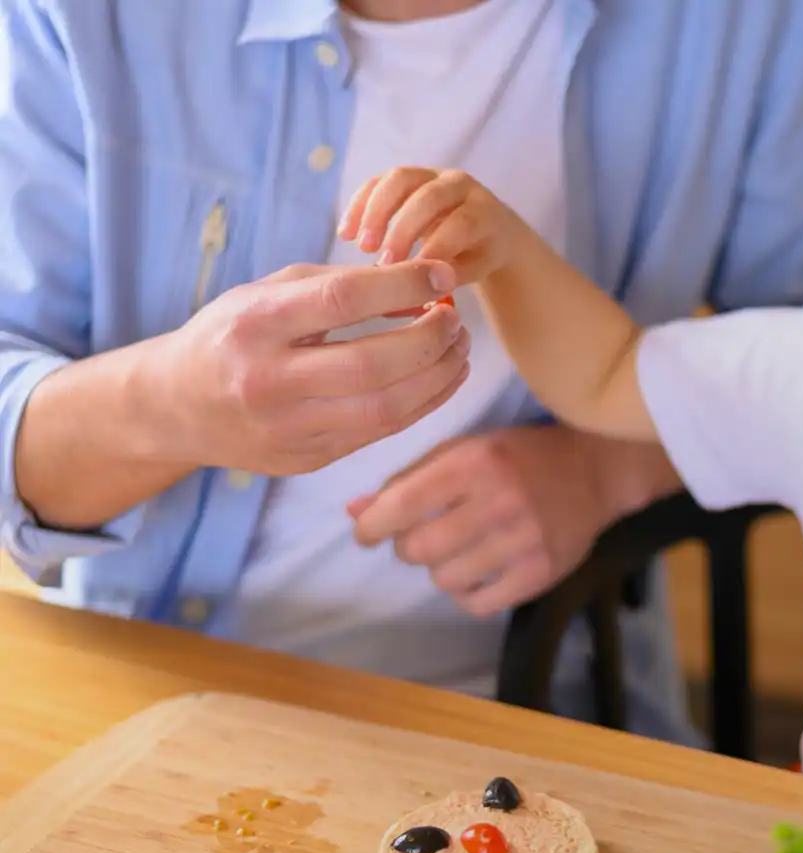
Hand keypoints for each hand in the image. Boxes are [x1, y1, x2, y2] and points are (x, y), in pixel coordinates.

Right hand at [152, 259, 471, 475]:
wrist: (175, 406)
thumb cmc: (233, 335)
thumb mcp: (266, 294)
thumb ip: (338, 285)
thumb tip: (421, 288)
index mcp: (255, 325)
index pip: (342, 301)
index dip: (402, 285)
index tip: (442, 275)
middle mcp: (268, 381)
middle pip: (372, 366)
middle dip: (429, 340)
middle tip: (456, 320)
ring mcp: (287, 428)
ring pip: (385, 409)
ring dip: (437, 378)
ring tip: (459, 349)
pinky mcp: (307, 459)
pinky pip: (380, 433)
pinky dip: (422, 404)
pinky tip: (442, 379)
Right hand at [338, 167, 516, 284]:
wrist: (485, 227)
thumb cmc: (477, 255)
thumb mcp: (472, 269)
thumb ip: (448, 275)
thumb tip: (415, 292)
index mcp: (483, 211)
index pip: (460, 224)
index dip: (435, 248)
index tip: (412, 277)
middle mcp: (460, 185)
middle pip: (428, 197)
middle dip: (402, 230)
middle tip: (382, 263)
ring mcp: (431, 175)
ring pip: (400, 180)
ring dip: (375, 212)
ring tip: (360, 246)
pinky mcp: (407, 175)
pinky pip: (379, 181)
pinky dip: (360, 204)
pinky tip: (345, 233)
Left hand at [347, 425, 616, 617]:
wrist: (595, 471)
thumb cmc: (519, 456)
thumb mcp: (463, 451)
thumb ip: (409, 479)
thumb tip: (355, 512)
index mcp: (473, 463)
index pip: (402, 505)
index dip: (373, 526)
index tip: (368, 533)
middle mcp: (498, 501)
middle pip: (418, 550)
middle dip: (409, 548)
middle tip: (424, 538)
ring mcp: (523, 541)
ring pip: (445, 580)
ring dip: (441, 570)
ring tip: (458, 552)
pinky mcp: (541, 573)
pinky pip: (479, 604)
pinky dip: (468, 594)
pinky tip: (478, 574)